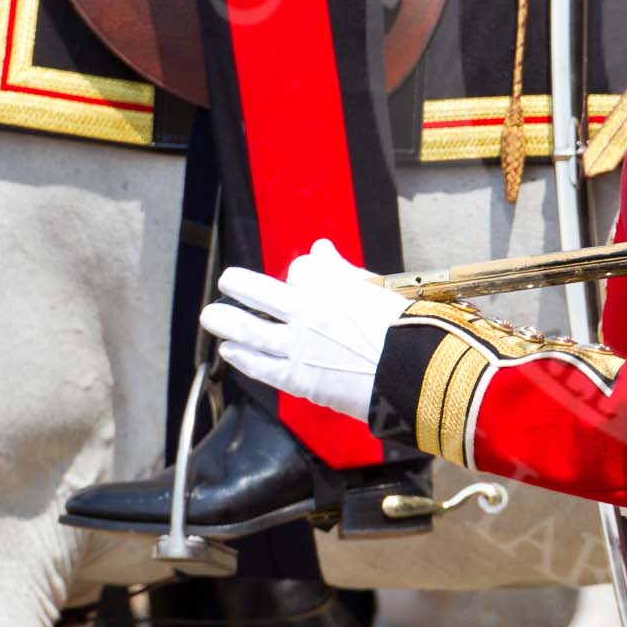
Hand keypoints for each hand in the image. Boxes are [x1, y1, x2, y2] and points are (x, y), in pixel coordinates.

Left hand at [201, 240, 409, 422]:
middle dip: (240, 285)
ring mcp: (298, 344)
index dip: (301, 274)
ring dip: (225, 320)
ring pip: (248, 328)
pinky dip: (241, 356)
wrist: (416, 374)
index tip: (300, 278)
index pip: (302, 269)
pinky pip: (259, 365)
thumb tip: (320, 249)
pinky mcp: (296, 377)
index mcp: (333, 282)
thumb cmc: (406, 329)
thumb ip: (343, 271)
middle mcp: (309, 309)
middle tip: (227, 281)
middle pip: (260, 291)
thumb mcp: (379, 289)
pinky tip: (229, 350)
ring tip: (211, 315)